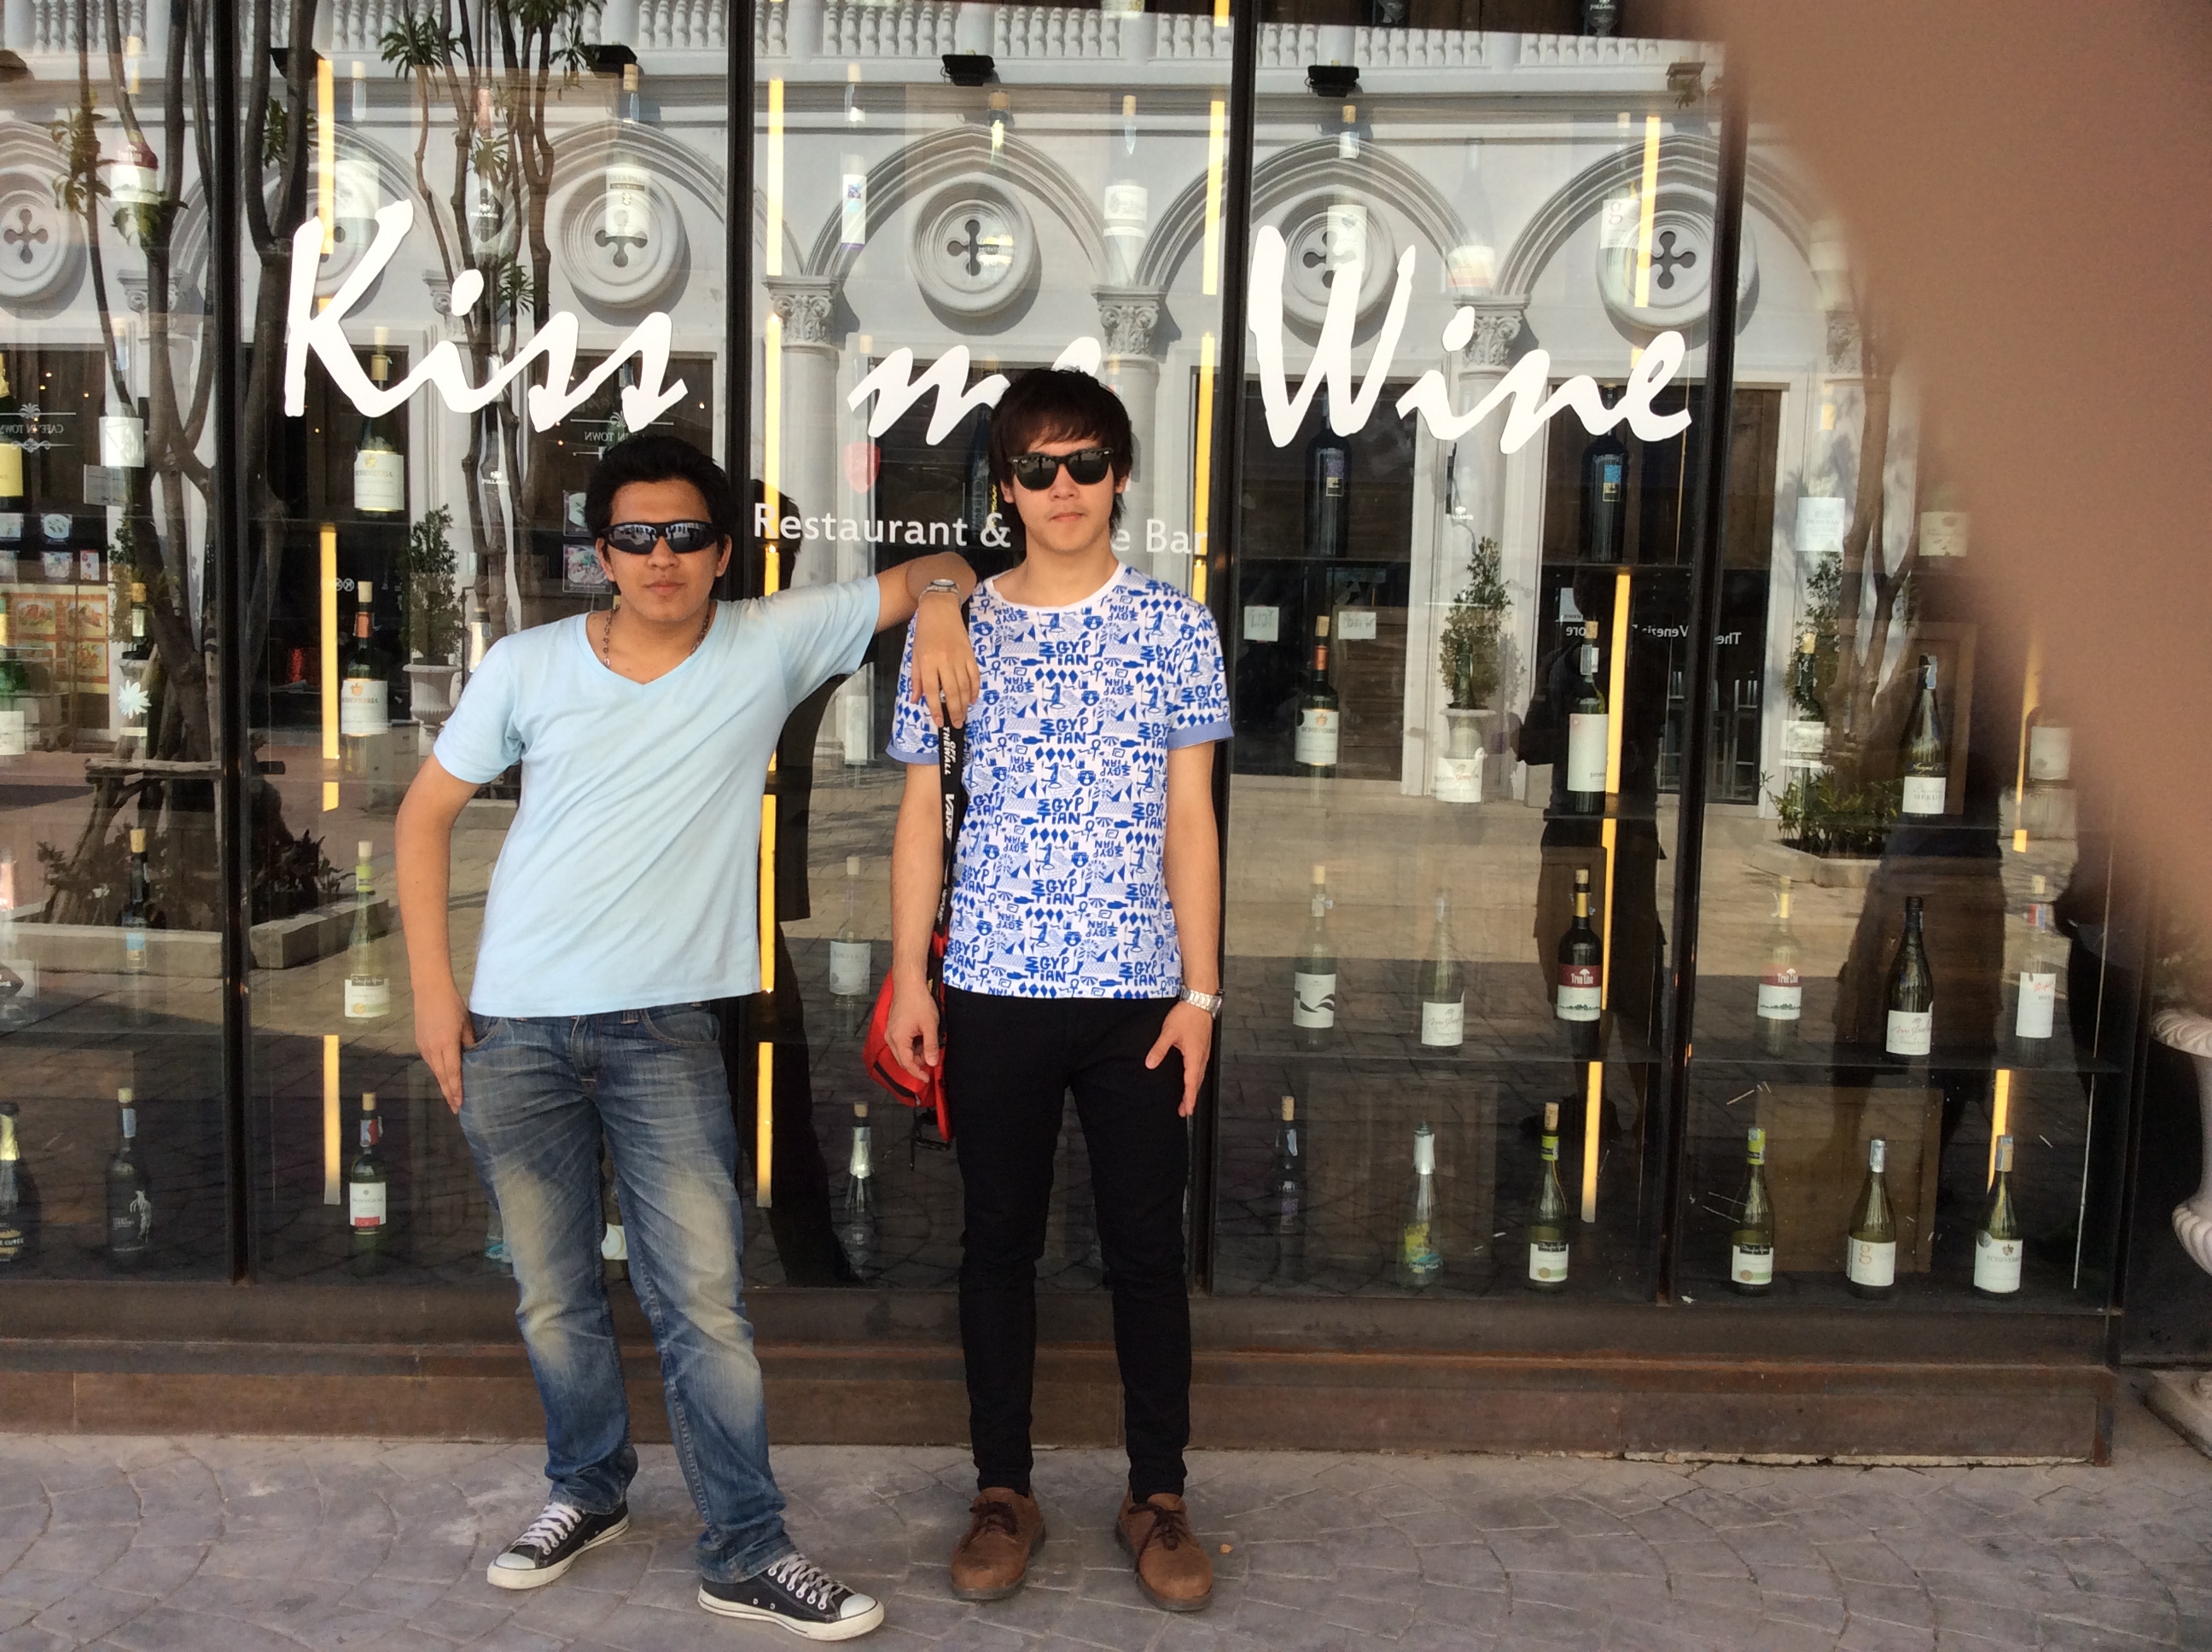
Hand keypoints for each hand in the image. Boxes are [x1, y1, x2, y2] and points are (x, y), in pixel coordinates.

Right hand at [414, 981, 475, 1114]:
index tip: (459, 1104)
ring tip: (451, 1096)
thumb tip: (472, 1056)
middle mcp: (432, 1049)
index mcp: (446, 1044)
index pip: (453, 1073)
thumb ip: (469, 1042)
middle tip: (456, 1108)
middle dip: (449, 1093)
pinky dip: (438, 1072)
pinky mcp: (420, 1043)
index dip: (456, 1090)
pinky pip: (430, 1062)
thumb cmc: (453, 1004)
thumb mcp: (466, 1023)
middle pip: (442, 1076)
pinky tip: (444, 1077)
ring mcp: (424, 1046)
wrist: (429, 990)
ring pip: (435, 1070)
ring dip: (443, 1084)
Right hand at [885, 977, 940, 1081]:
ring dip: (915, 1052)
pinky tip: (922, 1036)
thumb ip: (930, 1046)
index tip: (927, 1078)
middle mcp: (890, 1037)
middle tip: (932, 1058)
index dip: (917, 1073)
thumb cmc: (918, 1002)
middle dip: (917, 1063)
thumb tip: (932, 1062)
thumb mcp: (929, 1026)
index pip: (907, 1064)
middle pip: (903, 1059)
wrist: (909, 984)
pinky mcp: (893, 1026)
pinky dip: (912, 1044)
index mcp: (898, 1039)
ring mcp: (890, 1031)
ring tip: (929, 1043)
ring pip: (902, 1051)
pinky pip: (901, 1042)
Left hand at [910, 594, 979, 727]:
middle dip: (954, 711)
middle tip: (957, 724)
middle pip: (951, 691)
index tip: (939, 721)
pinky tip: (972, 699)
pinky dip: (975, 689)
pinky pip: (974, 676)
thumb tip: (916, 700)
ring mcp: (959, 658)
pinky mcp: (970, 654)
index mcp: (928, 661)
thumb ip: (917, 679)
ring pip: (964, 686)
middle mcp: (944, 661)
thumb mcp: (915, 655)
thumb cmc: (924, 632)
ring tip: (964, 716)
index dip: (935, 708)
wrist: (941, 609)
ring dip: (965, 704)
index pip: (932, 690)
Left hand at [1144, 1002, 1213, 1117]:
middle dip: (1191, 1097)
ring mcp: (1204, 1052)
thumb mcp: (1169, 1032)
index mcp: (1194, 1056)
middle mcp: (1201, 1057)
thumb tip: (1150, 1064)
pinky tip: (1191, 1077)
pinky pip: (1200, 1068)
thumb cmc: (1187, 1015)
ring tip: (1187, 1098)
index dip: (1189, 1098)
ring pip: (1200, 1075)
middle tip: (1184, 1110)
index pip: (1191, 1083)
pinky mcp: (1203, 1046)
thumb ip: (1159, 1049)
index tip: (1186, 1111)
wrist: (1200, 1000)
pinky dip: (1196, 1077)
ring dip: (1193, 1088)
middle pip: (1197, 1082)